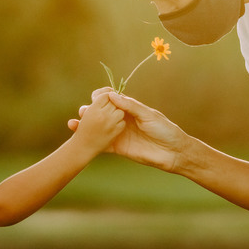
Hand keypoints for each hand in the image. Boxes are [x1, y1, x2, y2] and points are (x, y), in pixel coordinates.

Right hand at [69, 89, 187, 171]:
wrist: (172, 152)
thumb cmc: (164, 129)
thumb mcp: (148, 115)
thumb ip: (130, 106)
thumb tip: (112, 96)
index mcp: (131, 109)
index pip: (113, 101)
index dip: (102, 99)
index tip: (94, 97)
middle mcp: (123, 121)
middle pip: (103, 114)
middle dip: (91, 112)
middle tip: (82, 111)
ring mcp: (119, 134)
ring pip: (99, 128)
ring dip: (87, 126)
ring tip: (75, 123)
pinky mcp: (118, 147)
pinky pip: (102, 143)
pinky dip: (91, 141)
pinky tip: (79, 138)